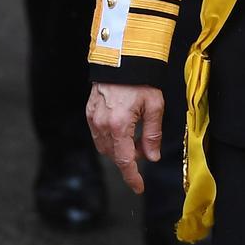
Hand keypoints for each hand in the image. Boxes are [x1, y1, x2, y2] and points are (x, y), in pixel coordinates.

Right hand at [86, 81, 163, 195]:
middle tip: (146, 149)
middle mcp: (102, 125)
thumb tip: (153, 157)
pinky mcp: (89, 112)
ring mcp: (93, 119)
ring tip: (136, 136)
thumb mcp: (154, 105)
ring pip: (105, 147)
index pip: (124, 160)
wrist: (121, 57)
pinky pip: (98, 134)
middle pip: (114, 155)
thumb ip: (153, 134)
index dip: (132, 177)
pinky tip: (124, 128)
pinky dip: (111, 138)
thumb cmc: (140, 79)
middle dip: (130, 157)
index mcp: (119, 125)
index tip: (138, 187)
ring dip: (120, 148)